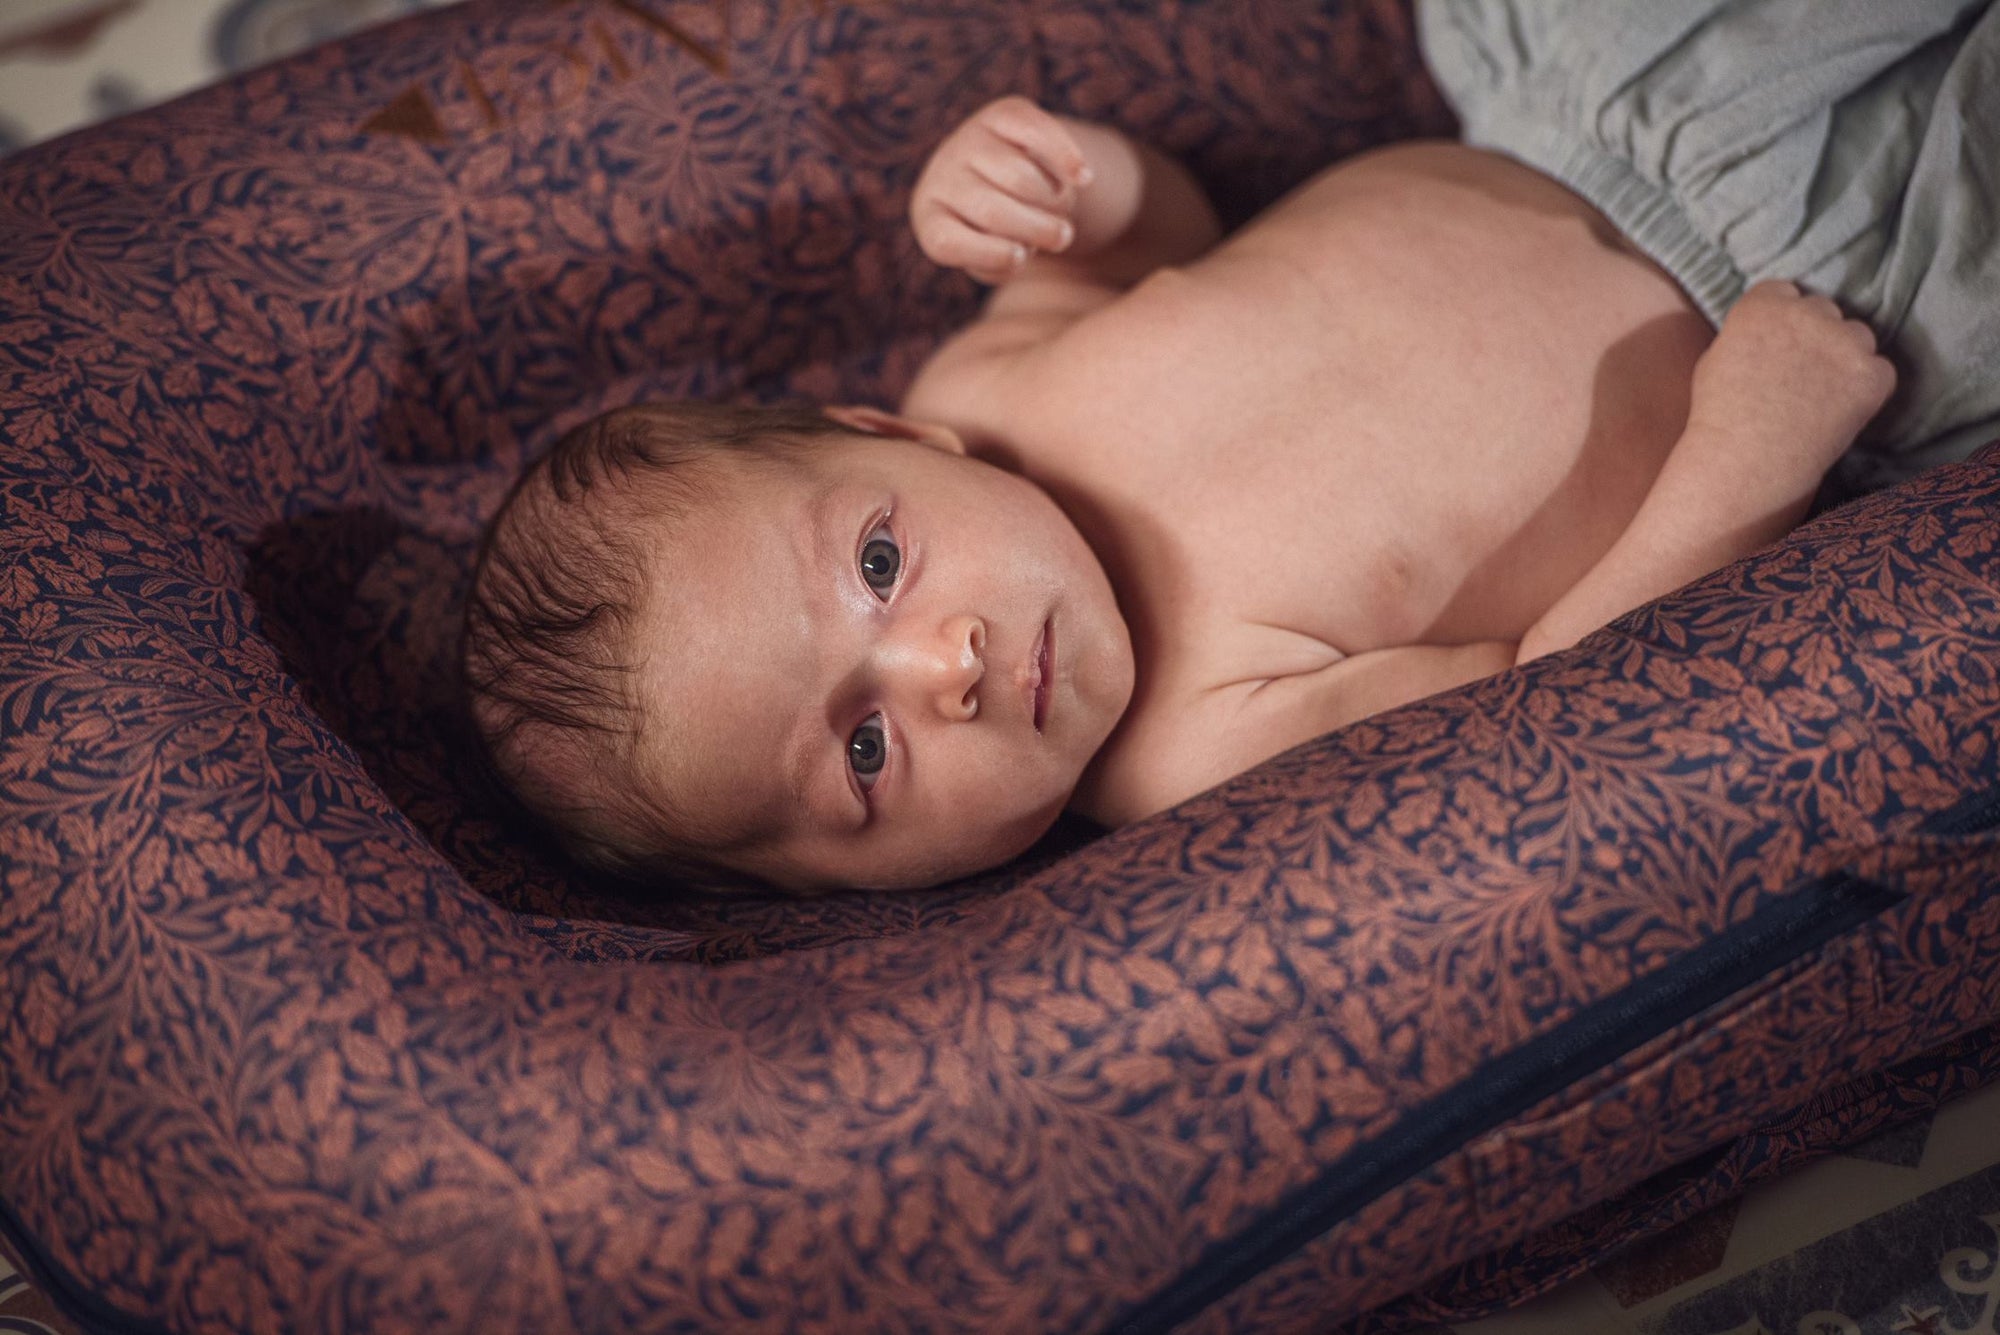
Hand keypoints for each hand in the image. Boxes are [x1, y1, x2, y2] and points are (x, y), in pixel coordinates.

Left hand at [911, 96, 1093, 284]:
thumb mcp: (996, 257)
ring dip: (1053, 199)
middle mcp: (942, 176)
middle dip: (1036, 228)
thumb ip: (1002, 262)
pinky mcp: (1002, 112)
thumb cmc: (1002, 232)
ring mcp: (969, 140)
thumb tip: (1020, 247)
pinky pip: (1036, 132)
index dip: (988, 253)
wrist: (1008, 178)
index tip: (1022, 257)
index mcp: (931, 219)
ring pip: (1018, 176)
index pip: (946, 242)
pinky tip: (1084, 179)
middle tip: (1062, 238)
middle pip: (990, 210)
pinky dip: (1064, 157)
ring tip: (1061, 208)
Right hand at [1687, 279, 1897, 479]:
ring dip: (1844, 357)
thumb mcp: (1714, 361)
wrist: (1743, 461)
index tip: (1776, 343)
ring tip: (1820, 395)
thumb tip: (1764, 336)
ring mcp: (1844, 342)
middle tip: (1799, 374)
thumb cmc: (1718, 418)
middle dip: (1814, 336)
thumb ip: (1745, 336)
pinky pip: (1879, 372)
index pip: (1783, 292)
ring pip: (1857, 336)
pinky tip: (1838, 411)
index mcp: (1763, 305)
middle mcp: (1808, 313)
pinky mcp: (1871, 374)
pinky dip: (1866, 389)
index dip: (1779, 319)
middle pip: (1822, 311)